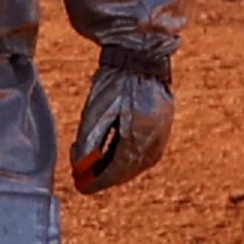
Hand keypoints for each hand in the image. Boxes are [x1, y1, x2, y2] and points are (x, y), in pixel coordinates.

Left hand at [69, 61, 174, 194]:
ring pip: (136, 163)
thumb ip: (89, 140)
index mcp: (137, 140)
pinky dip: (127, 157)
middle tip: (83, 175)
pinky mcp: (163, 128)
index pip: (116, 173)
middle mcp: (154, 143)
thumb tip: (80, 166)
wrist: (140, 56)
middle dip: (104, 175)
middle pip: (127, 171)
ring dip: (115, 167)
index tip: (81, 186)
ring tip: (95, 164)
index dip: (96, 182)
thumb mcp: (96, 110)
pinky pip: (145, 152)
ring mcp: (162, 136)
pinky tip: (113, 153)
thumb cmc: (115, 81)